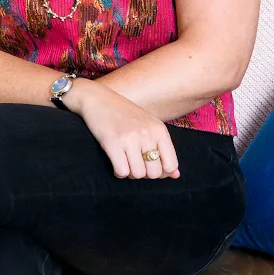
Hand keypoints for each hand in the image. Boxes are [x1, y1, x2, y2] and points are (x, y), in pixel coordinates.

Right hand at [62, 79, 180, 179]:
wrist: (97, 99)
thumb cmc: (125, 114)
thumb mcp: (149, 127)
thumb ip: (164, 150)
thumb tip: (176, 175)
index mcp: (159, 130)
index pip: (171, 165)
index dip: (162, 172)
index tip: (150, 166)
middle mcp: (147, 134)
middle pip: (154, 173)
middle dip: (145, 174)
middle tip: (136, 164)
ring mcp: (130, 138)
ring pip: (138, 174)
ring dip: (131, 174)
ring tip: (126, 163)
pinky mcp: (112, 142)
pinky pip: (121, 171)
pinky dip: (118, 172)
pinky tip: (116, 163)